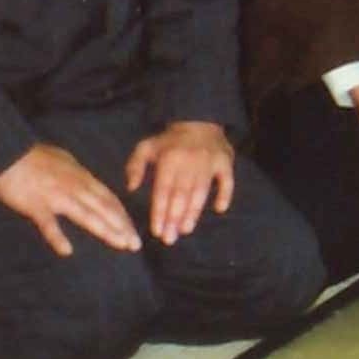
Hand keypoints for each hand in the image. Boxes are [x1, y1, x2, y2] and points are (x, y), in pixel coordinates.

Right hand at [0, 142, 140, 257]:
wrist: (9, 154)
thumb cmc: (36, 157)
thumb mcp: (67, 162)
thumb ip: (79, 176)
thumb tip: (89, 185)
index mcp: (83, 178)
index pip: (109, 200)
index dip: (122, 216)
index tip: (133, 230)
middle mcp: (76, 188)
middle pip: (104, 209)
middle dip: (122, 226)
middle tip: (135, 244)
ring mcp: (57, 197)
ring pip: (87, 216)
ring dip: (106, 230)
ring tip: (121, 244)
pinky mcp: (36, 206)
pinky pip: (48, 224)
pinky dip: (58, 237)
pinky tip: (66, 251)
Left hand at [124, 121, 234, 244]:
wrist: (199, 119)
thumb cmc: (169, 140)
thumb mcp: (146, 147)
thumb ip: (134, 166)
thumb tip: (130, 188)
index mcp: (169, 159)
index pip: (163, 191)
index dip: (160, 212)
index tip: (157, 231)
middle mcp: (189, 162)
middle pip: (181, 195)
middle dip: (174, 218)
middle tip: (170, 238)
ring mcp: (210, 162)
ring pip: (201, 191)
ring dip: (194, 212)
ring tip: (186, 229)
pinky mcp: (225, 161)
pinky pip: (227, 180)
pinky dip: (225, 195)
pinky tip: (220, 209)